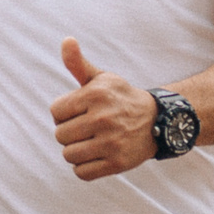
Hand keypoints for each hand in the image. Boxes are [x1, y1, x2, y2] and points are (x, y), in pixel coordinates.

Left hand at [49, 38, 158, 180]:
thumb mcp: (101, 78)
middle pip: (60, 135)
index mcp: (95, 95)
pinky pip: (82, 173)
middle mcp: (103, 118)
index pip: (55, 111)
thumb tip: (66, 40)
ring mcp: (111, 143)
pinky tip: (96, 155)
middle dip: (69, 132)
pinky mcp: (117, 164)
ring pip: (68, 155)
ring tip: (91, 142)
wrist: (158, 121)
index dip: (64, 112)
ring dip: (76, 151)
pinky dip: (84, 167)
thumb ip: (78, 63)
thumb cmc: (121, 98)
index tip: (79, 111)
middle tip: (86, 128)